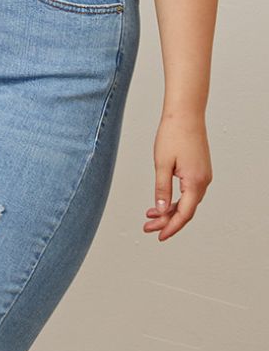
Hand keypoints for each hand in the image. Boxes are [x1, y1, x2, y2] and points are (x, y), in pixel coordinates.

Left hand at [144, 113, 211, 240]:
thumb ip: (161, 189)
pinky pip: (188, 192)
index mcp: (195, 182)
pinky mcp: (199, 170)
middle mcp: (203, 181)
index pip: (184, 214)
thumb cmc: (173, 135)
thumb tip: (160, 210)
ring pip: (187, 201)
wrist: (185, 114)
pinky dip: (174, 199)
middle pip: (186, 210)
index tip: (159, 236)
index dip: (171, 227)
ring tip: (150, 216)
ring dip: (169, 210)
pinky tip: (161, 201)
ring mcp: (203, 175)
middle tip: (148, 227)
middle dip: (167, 221)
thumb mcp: (162, 165)